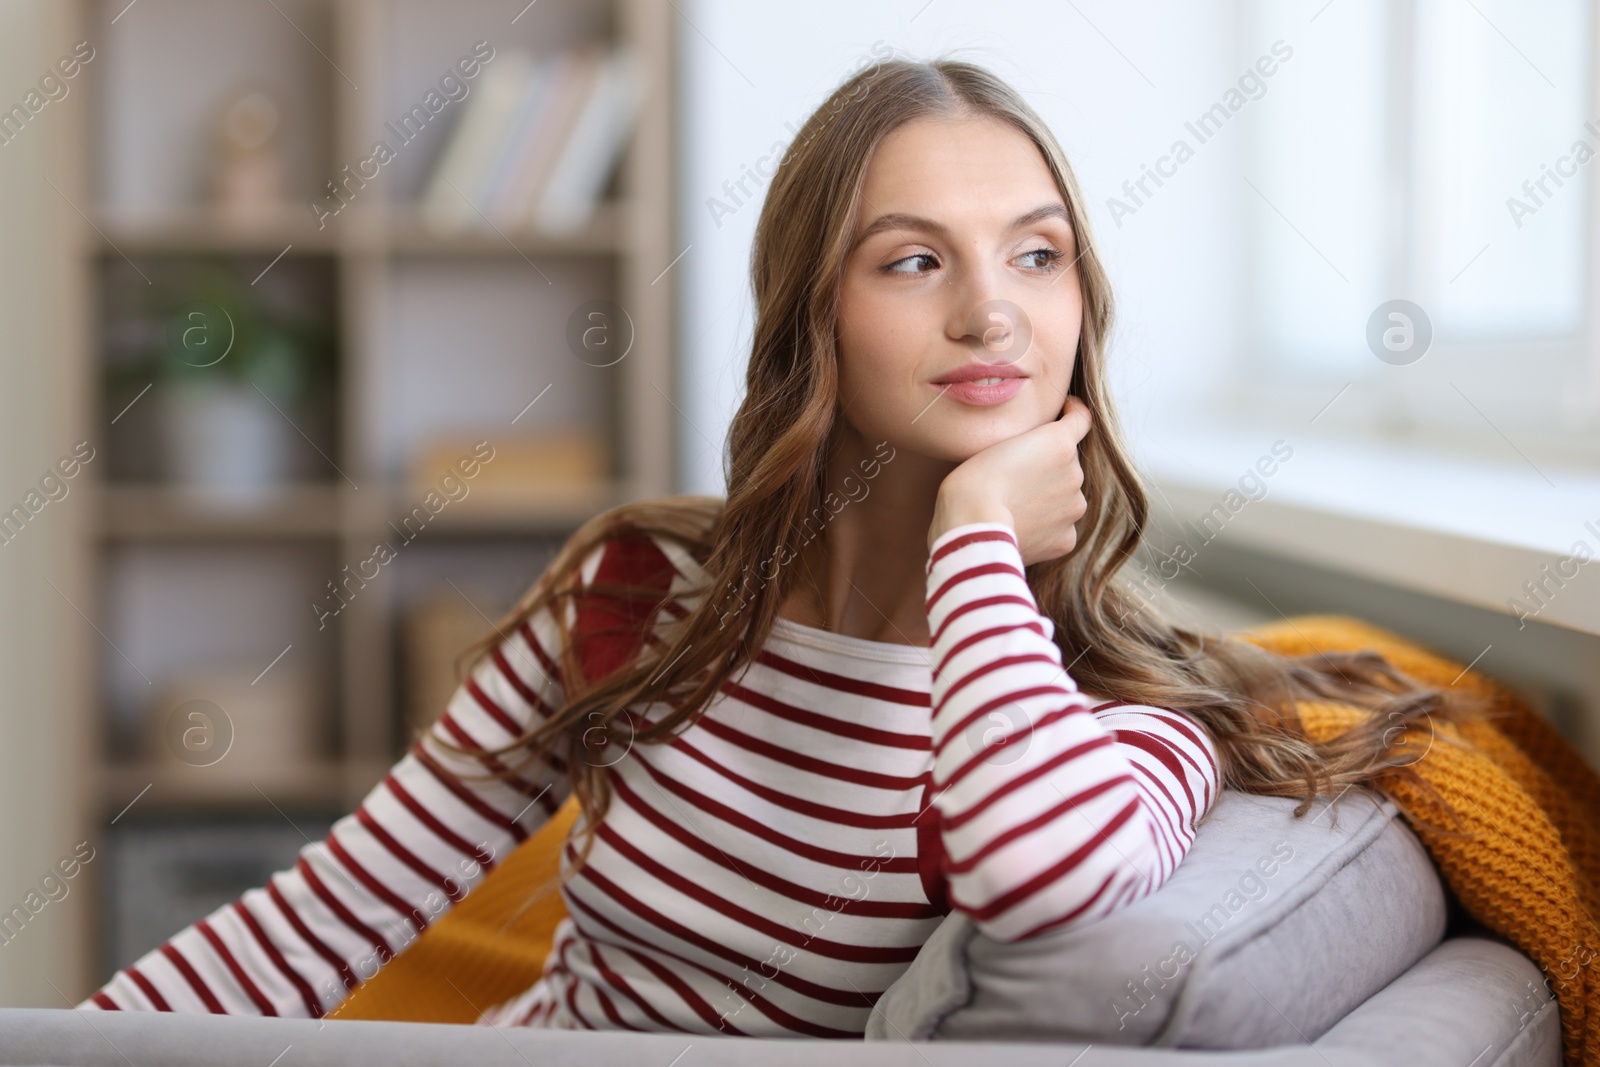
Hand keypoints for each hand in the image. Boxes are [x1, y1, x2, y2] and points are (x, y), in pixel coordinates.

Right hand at [928, 394, 1092, 565]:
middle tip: (1015, 479)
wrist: (971, 526)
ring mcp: (1073, 508)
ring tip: (1014, 508)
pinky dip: (1044, 529)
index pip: (1081, 419)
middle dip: (1048, 468)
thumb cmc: (970, 482)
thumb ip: (1026, 442)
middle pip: (1066, 465)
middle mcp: (1075, 473)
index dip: (1072, 412)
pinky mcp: (1065, 540)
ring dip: (1047, 499)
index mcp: (1059, 442)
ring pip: (1064, 498)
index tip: (1065, 412)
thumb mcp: (995, 442)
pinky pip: (1059, 529)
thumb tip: (1033, 451)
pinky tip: (1019, 528)